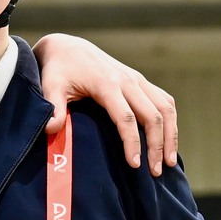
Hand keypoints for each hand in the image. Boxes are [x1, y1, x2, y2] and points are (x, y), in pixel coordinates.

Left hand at [32, 32, 178, 175]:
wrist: (68, 48)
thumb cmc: (58, 70)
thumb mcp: (50, 87)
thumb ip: (53, 108)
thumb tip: (50, 129)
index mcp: (106, 84)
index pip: (126, 118)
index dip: (132, 142)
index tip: (134, 165)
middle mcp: (128, 80)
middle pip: (152, 115)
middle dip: (157, 145)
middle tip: (154, 172)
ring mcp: (137, 80)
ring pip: (165, 107)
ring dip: (170, 135)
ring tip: (169, 161)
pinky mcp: (141, 81)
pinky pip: (164, 101)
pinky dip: (170, 121)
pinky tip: (169, 140)